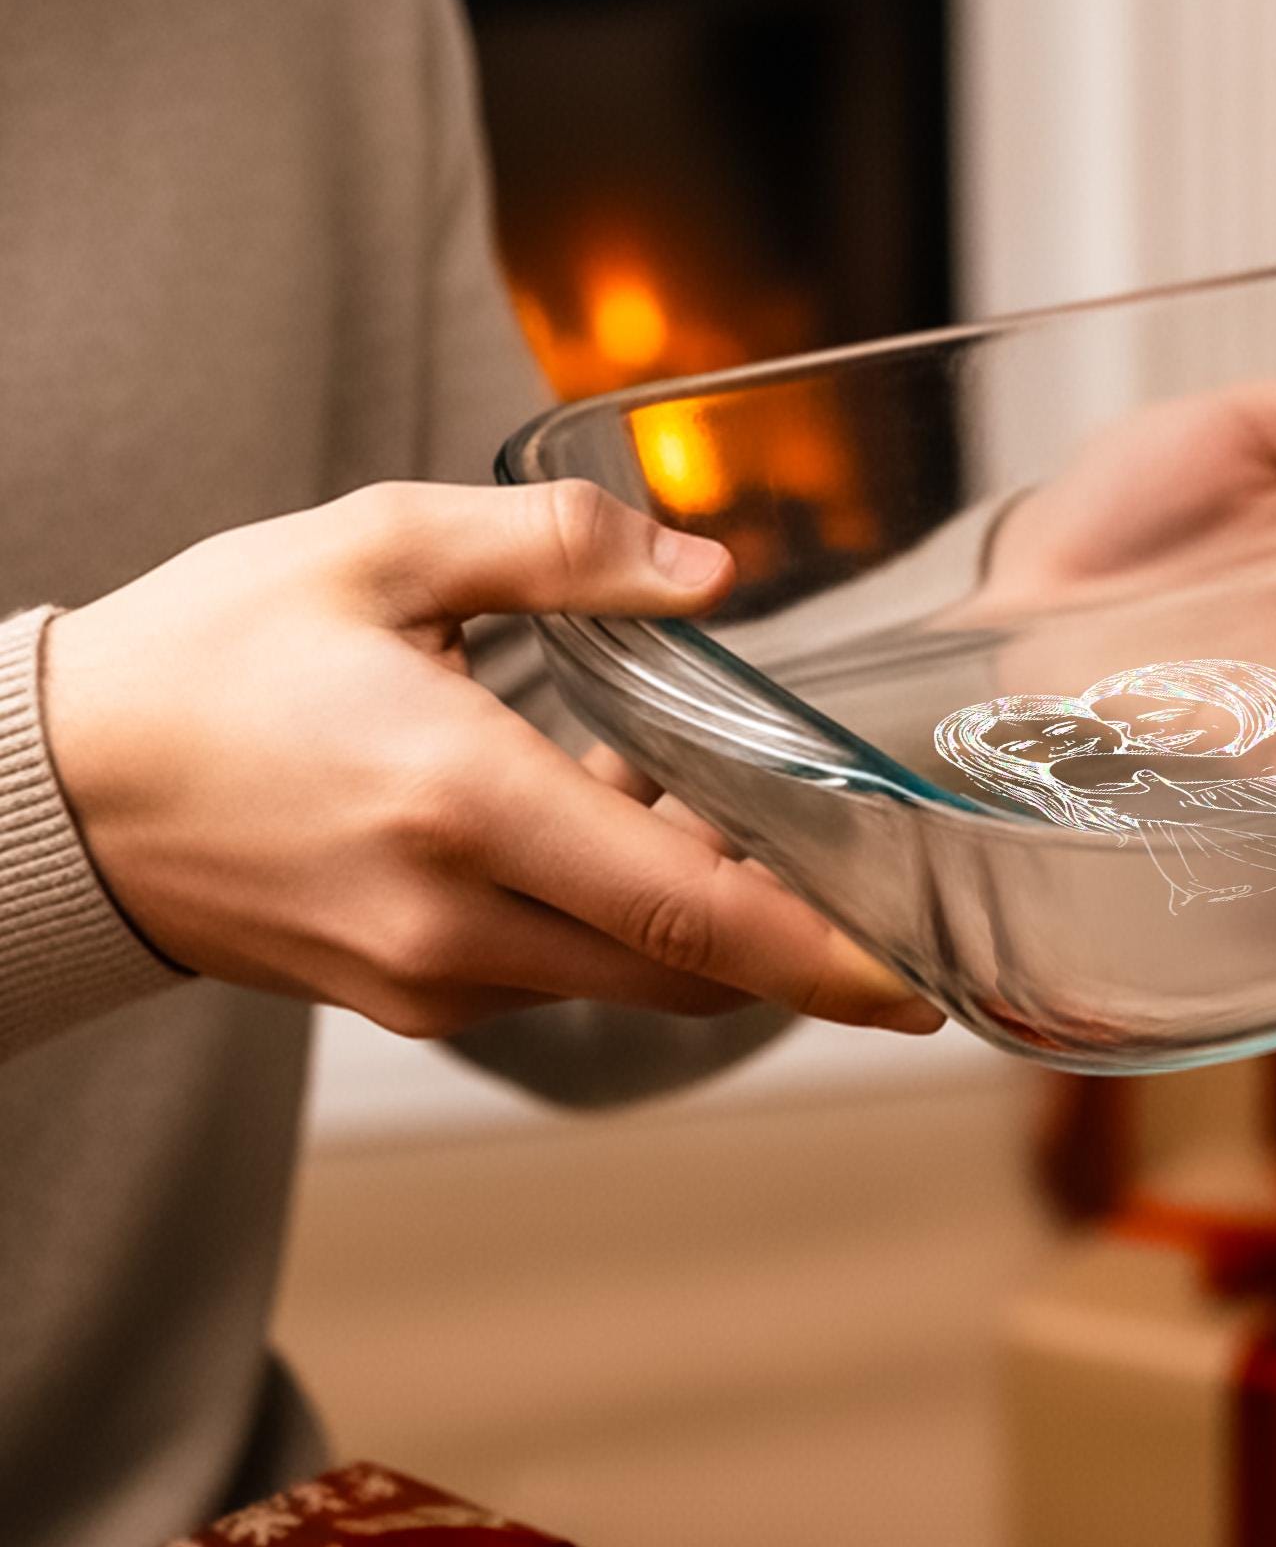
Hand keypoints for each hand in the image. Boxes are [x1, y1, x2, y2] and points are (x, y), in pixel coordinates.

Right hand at [43, 482, 944, 1037]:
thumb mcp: (376, 548)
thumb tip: (702, 568)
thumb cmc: (205, 661)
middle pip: (688, 965)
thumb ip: (555, 548)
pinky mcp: (402, 999)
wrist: (47, 792)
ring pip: (628, 978)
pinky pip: (558, 975)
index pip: (692, 910)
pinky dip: (619, 922)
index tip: (917, 976)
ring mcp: (426, 978)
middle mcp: (455, 920)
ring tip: (707, 805)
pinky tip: (608, 828)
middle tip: (857, 860)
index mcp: (464, 803)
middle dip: (793, 932)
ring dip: (701, 916)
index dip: (824, 954)